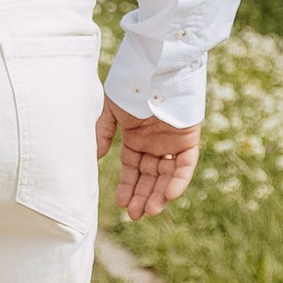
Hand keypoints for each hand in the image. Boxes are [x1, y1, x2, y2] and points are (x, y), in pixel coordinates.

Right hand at [95, 97, 199, 222]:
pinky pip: (186, 165)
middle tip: (134, 215)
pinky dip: (179, 181)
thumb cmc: (130, 85)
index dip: (127, 186)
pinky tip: (168, 196)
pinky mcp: (189, 139)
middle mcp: (154, 143)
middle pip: (149, 177)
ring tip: (149, 211)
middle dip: (141, 196)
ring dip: (158, 194)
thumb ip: (103, 133)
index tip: (120, 203)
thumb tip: (93, 157)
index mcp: (135, 137)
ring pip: (166, 175)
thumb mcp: (110, 110)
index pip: (132, 169)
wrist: (154, 66)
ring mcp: (172, 142)